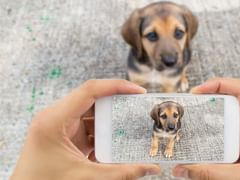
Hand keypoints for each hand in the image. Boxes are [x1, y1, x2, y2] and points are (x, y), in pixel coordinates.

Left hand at [11, 79, 160, 179]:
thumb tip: (151, 168)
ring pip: (92, 113)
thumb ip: (121, 172)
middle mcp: (56, 117)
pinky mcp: (66, 135)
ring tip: (131, 125)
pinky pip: (89, 126)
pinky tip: (115, 142)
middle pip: (93, 99)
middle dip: (117, 103)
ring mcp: (60, 125)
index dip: (117, 86)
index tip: (138, 91)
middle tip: (139, 107)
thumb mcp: (85, 177)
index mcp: (54, 119)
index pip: (90, 90)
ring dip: (111, 120)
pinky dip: (103, 133)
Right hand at [172, 78, 239, 179]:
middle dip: (209, 105)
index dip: (218, 85)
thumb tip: (185, 169)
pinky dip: (216, 136)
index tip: (198, 91)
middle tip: (190, 110)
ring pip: (229, 118)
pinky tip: (206, 143)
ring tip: (193, 126)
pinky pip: (230, 133)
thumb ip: (213, 173)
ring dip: (212, 122)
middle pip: (232, 102)